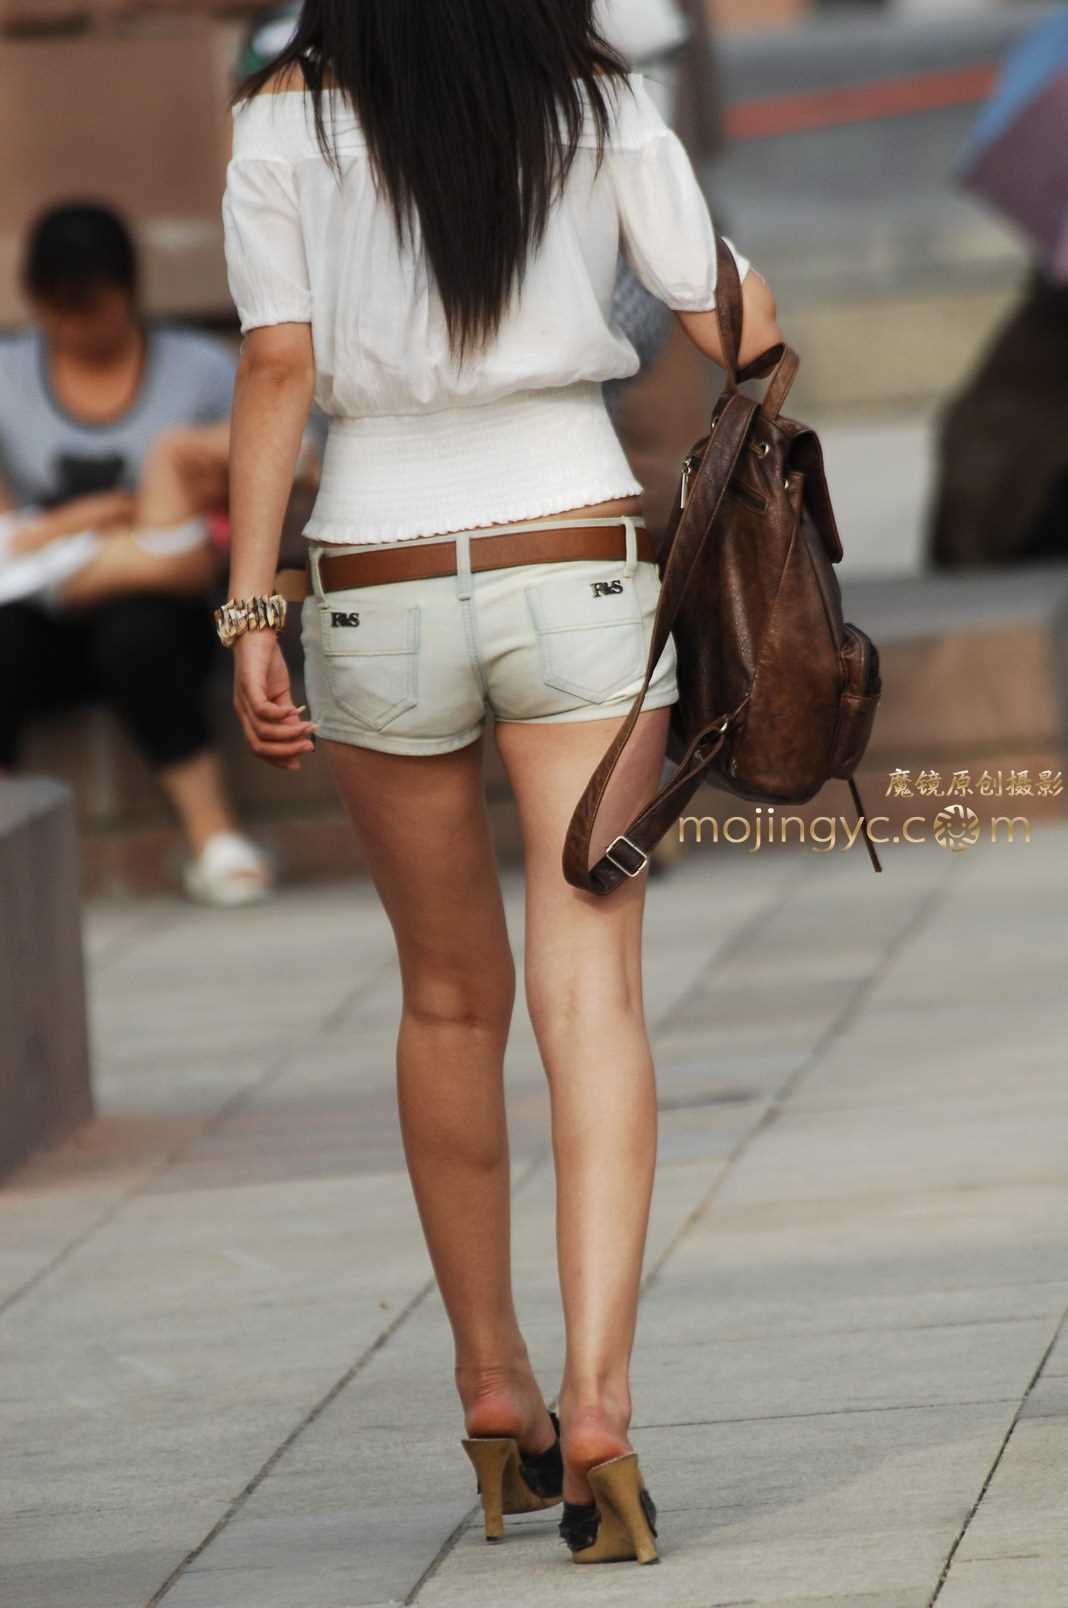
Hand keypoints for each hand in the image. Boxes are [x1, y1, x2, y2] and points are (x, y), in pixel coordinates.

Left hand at [232, 629, 316, 771]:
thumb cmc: (267, 662)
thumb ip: (288, 714)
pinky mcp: (249, 684)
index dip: (277, 759)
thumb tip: (302, 733)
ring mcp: (243, 698)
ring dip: (288, 734)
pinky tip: (297, 710)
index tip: (298, 763)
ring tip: (308, 729)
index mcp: (249, 716)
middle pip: (257, 746)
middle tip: (307, 747)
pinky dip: (280, 716)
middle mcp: (242, 711)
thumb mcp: (280, 693)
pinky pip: (261, 710)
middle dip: (284, 752)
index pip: (258, 748)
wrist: (256, 633)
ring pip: (262, 731)